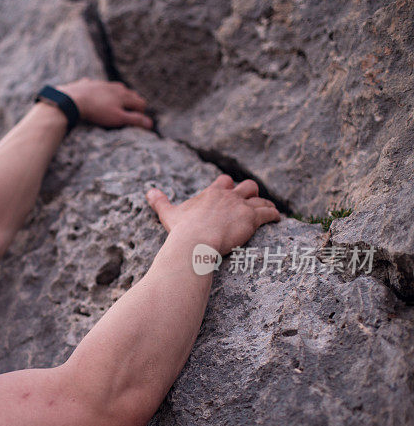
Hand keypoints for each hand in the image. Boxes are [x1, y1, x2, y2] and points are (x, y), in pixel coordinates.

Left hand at [56, 78, 152, 129]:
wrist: (73, 99)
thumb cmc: (97, 111)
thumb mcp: (118, 118)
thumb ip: (134, 120)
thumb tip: (150, 124)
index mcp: (124, 95)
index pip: (141, 102)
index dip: (141, 113)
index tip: (136, 121)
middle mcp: (115, 87)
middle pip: (130, 94)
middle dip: (132, 104)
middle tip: (128, 114)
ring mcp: (102, 83)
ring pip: (114, 89)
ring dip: (117, 96)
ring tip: (113, 105)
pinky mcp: (89, 84)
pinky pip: (97, 87)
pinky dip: (99, 92)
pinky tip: (94, 98)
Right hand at [146, 175, 280, 254]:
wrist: (195, 243)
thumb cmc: (182, 230)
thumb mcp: (168, 214)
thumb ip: (160, 201)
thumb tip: (148, 191)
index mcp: (211, 193)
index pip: (224, 181)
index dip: (229, 187)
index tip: (229, 193)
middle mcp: (228, 196)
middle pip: (247, 186)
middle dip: (250, 194)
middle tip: (250, 204)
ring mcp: (241, 206)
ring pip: (260, 199)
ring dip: (264, 205)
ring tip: (268, 211)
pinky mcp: (252, 218)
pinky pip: (269, 212)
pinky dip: (274, 215)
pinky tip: (277, 220)